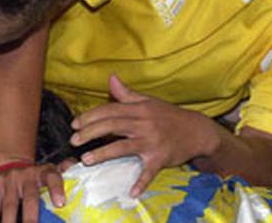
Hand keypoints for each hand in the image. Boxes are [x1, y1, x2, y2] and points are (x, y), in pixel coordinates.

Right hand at [0, 162, 64, 222]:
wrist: (9, 162)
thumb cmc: (35, 175)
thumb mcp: (50, 170)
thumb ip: (64, 170)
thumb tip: (76, 164)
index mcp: (43, 172)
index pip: (52, 178)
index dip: (56, 189)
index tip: (61, 204)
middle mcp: (26, 176)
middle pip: (30, 198)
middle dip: (31, 218)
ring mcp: (9, 182)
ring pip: (9, 206)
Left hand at [69, 75, 218, 196]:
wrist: (197, 131)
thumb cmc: (169, 116)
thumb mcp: (149, 102)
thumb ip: (127, 93)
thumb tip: (111, 78)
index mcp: (139, 109)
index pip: (110, 110)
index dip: (90, 116)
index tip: (75, 124)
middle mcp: (144, 123)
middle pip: (112, 125)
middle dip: (90, 132)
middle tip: (74, 141)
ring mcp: (152, 141)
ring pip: (124, 147)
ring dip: (104, 154)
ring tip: (86, 159)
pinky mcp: (161, 158)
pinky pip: (149, 172)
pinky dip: (141, 182)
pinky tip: (131, 192)